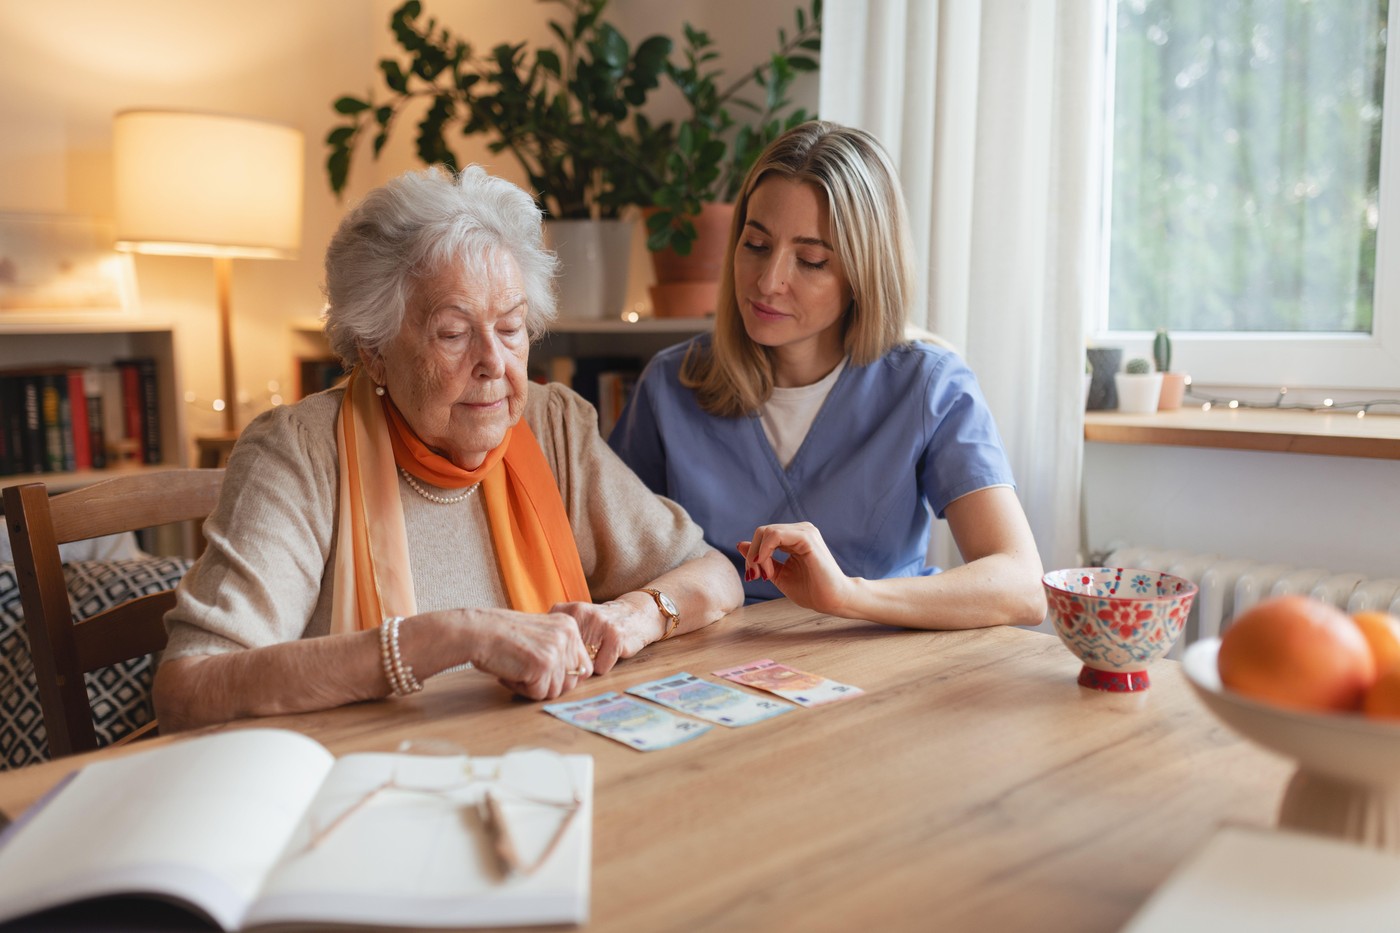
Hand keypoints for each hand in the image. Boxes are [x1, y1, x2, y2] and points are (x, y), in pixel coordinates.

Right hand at [454, 609, 592, 699]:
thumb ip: (560, 650)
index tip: (542, 671)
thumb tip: (577, 676)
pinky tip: (510, 674)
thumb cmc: (503, 635)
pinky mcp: (543, 666)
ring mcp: (557, 650)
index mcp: (570, 626)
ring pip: (555, 691)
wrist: (479, 631)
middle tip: (526, 673)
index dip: (563, 676)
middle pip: (572, 681)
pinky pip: (539, 694)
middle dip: (549, 684)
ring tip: (516, 671)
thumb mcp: (542, 634)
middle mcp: (568, 636)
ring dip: (534, 687)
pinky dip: (522, 690)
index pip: (583, 665)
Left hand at [550, 598, 654, 674]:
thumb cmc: (599, 625)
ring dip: (588, 665)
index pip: (548, 647)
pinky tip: (610, 652)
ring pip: (581, 664)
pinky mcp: (615, 636)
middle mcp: (580, 612)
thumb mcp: (573, 622)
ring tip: (597, 651)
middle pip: (564, 657)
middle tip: (584, 655)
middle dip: (571, 664)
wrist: (635, 614)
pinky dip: (604, 666)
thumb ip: (554, 635)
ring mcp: (598, 623)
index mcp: (565, 610)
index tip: (563, 656)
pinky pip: (600, 668)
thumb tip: (538, 661)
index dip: (555, 658)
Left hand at [738, 522, 854, 613]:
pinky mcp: (807, 538)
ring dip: (759, 555)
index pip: (763, 535)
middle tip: (756, 577)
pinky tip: (768, 570)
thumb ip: (762, 559)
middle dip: (752, 555)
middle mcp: (800, 530)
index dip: (752, 555)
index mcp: (794, 537)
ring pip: (767, 532)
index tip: (754, 577)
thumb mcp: (778, 574)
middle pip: (762, 531)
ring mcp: (805, 531)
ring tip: (766, 576)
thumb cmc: (810, 590)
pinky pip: (775, 535)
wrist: (832, 601)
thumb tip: (740, 544)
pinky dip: (765, 552)